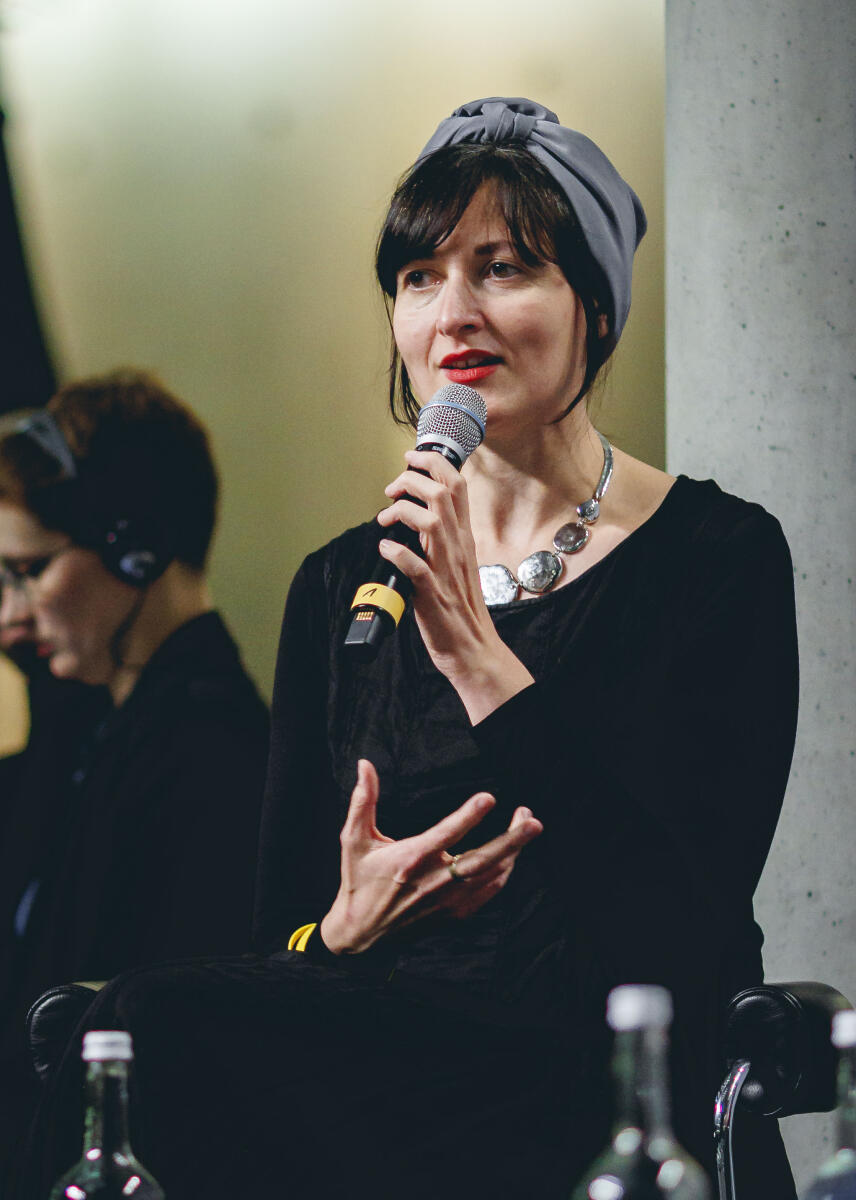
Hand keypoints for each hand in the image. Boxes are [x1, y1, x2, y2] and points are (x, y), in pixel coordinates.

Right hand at [320, 759, 542, 954]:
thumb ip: (363, 800)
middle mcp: (434, 881)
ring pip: (491, 875)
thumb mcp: (353, 839)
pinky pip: (489, 891)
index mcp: (411, 859)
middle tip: (532, 820)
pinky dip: (505, 873)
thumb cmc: (359, 880)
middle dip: (511, 840)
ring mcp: (448, 900)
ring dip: (513, 851)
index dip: (469, 816)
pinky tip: (512, 855)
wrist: (362, 933)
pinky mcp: (456, 913)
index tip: (489, 798)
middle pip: (482, 860)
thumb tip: (365, 764)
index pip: (447, 834)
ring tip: (526, 824)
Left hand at [378, 449, 532, 722]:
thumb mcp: (456, 561)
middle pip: (444, 493)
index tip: (411, 459)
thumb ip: (441, 535)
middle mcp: (458, 548)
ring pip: (432, 521)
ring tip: (385, 517)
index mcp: (464, 537)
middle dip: (414, 479)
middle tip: (393, 488)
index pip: (457, 485)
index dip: (433, 462)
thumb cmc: (459, 606)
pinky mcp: (433, 594)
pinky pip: (415, 567)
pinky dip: (397, 553)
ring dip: (403, 510)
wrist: (472, 647)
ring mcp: (446, 569)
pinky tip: (385, 548)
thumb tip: (415, 512)